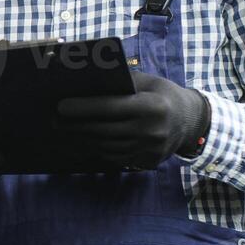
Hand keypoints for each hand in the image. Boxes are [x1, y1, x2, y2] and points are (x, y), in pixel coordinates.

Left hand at [55, 71, 209, 169]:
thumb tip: (83, 84)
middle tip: (53, 121)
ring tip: (63, 131)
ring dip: (82, 140)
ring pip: (106, 147)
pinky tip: (82, 142)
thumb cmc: (161, 94)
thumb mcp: (146, 82)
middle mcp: (152, 131)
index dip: (83, 108)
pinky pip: (115, 157)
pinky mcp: (147, 162)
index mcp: (151, 107)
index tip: (60, 106)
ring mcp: (150, 150)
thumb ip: (120, 84)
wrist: (191, 122)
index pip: (110, 108)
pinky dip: (96, 149)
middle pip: (103, 130)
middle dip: (75, 126)